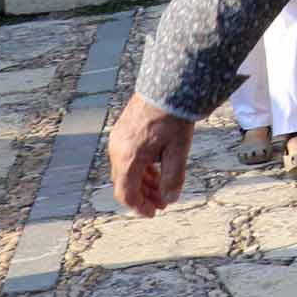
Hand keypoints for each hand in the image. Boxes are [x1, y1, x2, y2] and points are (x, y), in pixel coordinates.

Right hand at [107, 95, 196, 216]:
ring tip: (163, 188)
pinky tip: (158, 169)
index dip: (139, 207)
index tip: (154, 213)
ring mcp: (118, 138)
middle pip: (126, 182)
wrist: (168, 84)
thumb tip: (170, 199)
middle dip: (144, 195)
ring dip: (144, 181)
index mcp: (128, 158)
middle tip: (163, 203)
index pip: (126, 193)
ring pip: (127, 169)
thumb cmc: (174, 116)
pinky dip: (142, 167)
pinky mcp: (124, 129)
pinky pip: (128, 156)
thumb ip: (173, 177)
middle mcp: (118, 150)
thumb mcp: (178, 150)